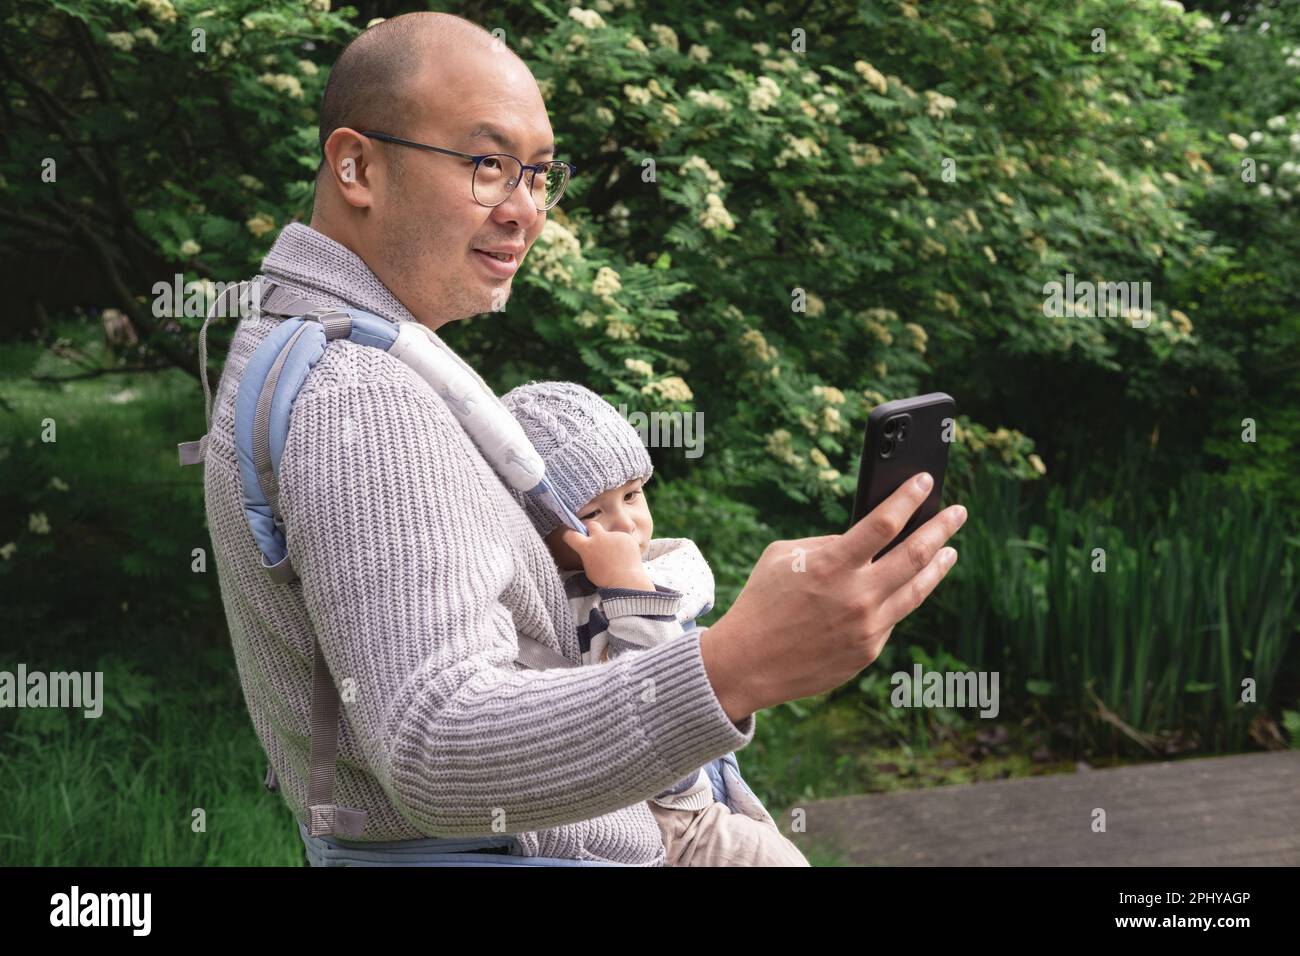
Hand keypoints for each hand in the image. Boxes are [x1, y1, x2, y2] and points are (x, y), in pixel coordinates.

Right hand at [558, 522, 652, 589]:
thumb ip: (588, 556)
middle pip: (592, 524)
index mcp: (586, 546)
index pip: (571, 534)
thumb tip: (590, 552)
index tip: (569, 536)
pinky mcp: (626, 537)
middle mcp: (599, 537)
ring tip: (616, 556)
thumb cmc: (606, 579)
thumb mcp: (589, 569)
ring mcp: (614, 535)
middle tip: (594, 537)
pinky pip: (622, 539)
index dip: (569, 535)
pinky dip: (623, 546)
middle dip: (591, 529)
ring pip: (610, 534)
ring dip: (611, 541)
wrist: (626, 580)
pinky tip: (626, 556)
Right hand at [700, 472, 966, 720]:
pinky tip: (907, 586)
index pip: (884, 523)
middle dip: (941, 529)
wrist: (748, 663)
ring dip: (937, 566)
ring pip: (916, 591)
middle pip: (915, 555)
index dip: (909, 498)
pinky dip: (900, 597)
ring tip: (949, 550)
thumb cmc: (762, 601)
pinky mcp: (868, 652)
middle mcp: (856, 596)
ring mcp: (867, 627)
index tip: (925, 481)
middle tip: (958, 513)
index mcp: (832, 565)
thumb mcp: (783, 557)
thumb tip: (865, 540)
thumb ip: (827, 545)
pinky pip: (892, 618)